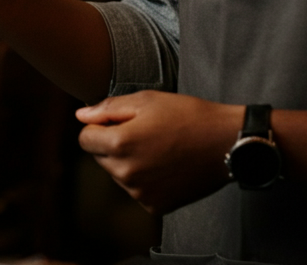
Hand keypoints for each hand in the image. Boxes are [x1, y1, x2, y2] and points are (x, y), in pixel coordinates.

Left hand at [76, 91, 241, 213]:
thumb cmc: (186, 116)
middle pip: (100, 156)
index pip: (84, 138)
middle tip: (144, 129)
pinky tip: (165, 163)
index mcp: (120, 144)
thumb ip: (107, 108)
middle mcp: (126, 173)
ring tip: (158, 145)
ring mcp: (141, 193)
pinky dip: (144, 177)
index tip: (118, 120)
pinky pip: (136, 189)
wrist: (225, 143)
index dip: (98, 125)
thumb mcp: (145, 100)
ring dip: (128, 160)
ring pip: (118, 173)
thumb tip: (81, 115)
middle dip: (113, 142)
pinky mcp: (155, 205)